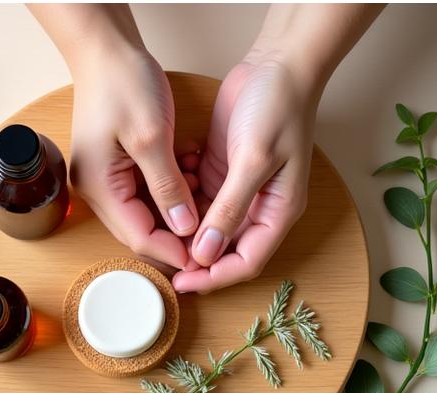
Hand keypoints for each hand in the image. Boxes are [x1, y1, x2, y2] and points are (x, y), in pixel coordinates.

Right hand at [69, 47, 197, 269]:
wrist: (105, 48)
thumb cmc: (121, 83)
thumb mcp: (151, 137)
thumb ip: (168, 187)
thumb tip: (184, 227)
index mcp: (99, 187)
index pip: (138, 237)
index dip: (173, 249)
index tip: (205, 256)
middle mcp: (97, 189)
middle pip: (141, 229)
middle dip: (177, 233)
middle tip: (212, 232)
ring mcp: (105, 177)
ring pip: (147, 211)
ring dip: (177, 208)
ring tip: (206, 196)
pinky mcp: (116, 164)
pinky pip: (146, 190)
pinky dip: (171, 188)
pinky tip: (192, 173)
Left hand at [173, 56, 319, 292]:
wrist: (278, 64)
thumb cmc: (278, 109)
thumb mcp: (253, 160)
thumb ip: (230, 208)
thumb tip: (206, 253)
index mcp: (277, 212)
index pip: (245, 262)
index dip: (213, 277)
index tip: (181, 283)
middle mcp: (259, 207)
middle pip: (223, 248)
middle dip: (192, 255)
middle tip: (158, 255)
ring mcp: (238, 189)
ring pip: (206, 224)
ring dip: (183, 223)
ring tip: (157, 215)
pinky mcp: (221, 170)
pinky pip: (197, 196)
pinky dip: (182, 193)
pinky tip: (171, 177)